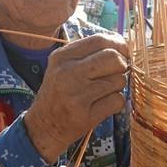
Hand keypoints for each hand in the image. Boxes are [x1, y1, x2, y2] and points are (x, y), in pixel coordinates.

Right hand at [24, 34, 128, 163]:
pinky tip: (103, 105)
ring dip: (118, 87)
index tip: (123, 52)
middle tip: (116, 74)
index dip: (118, 44)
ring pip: (119, 80)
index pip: (100, 40)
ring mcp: (76, 95)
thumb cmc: (59, 92)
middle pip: (114, 58)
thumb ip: (89, 53)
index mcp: (62, 57)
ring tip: (104, 92)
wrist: (43, 126)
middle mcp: (67, 73)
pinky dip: (117, 103)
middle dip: (122, 66)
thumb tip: (123, 45)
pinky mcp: (85, 116)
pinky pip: (117, 101)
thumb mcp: (64, 66)